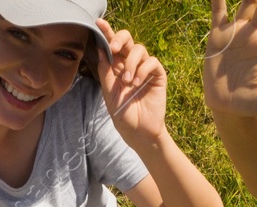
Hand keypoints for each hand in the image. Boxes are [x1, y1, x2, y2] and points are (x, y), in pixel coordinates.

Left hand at [96, 21, 168, 144]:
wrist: (139, 132)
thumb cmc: (123, 115)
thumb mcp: (109, 94)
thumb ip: (105, 73)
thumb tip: (100, 50)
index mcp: (117, 68)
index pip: (112, 46)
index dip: (107, 33)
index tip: (99, 24)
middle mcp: (131, 65)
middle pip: (128, 40)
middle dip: (119, 39)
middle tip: (113, 48)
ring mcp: (145, 69)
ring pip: (139, 49)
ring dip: (131, 63)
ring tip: (127, 82)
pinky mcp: (157, 75)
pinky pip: (151, 62)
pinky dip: (143, 70)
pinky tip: (137, 84)